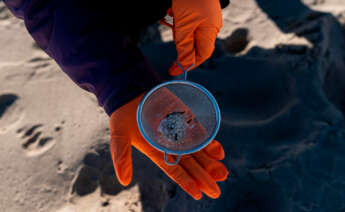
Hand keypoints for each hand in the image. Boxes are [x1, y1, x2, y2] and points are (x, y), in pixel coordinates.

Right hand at [109, 90, 227, 199]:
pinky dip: (210, 143)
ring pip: (198, 152)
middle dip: (203, 177)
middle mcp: (170, 146)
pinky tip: (220, 153)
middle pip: (190, 164)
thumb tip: (124, 182)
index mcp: (156, 152)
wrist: (132, 91)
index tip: (198, 194)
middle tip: (216, 191)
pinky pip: (200, 134)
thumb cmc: (124, 114)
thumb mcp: (119, 136)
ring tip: (223, 175)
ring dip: (210, 163)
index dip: (186, 182)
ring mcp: (180, 133)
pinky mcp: (186, 120)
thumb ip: (121, 158)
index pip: (173, 170)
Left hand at [165, 0, 222, 75]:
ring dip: (178, 30)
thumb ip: (184, 46)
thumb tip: (184, 65)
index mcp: (210, 31)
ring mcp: (205, 17)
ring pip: (189, 32)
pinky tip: (173, 11)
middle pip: (194, 44)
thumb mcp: (184, 25)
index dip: (188, 64)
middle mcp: (210, 26)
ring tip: (173, 16)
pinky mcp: (198, 10)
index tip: (174, 69)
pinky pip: (188, 22)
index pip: (201, 55)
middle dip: (181, 43)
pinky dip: (178, 21)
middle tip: (172, 35)